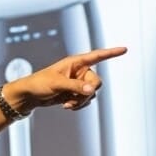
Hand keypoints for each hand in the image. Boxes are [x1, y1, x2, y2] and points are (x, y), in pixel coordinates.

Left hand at [12, 46, 126, 112]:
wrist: (31, 96)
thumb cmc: (39, 83)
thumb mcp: (57, 84)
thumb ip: (75, 86)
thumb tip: (91, 90)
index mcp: (76, 62)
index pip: (97, 56)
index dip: (111, 53)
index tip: (124, 49)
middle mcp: (80, 71)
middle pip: (96, 82)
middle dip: (88, 92)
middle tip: (75, 98)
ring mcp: (78, 83)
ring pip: (92, 93)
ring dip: (81, 101)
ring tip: (67, 103)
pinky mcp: (75, 93)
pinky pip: (86, 100)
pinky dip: (79, 105)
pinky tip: (67, 106)